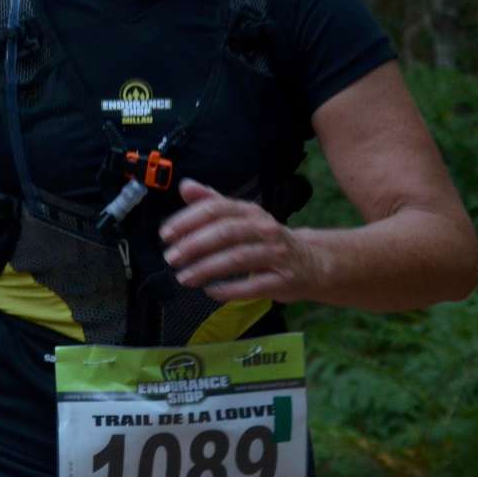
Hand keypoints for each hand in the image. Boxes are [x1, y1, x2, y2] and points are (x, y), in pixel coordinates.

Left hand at [160, 179, 323, 302]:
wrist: (312, 263)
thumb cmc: (266, 240)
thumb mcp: (241, 218)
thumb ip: (211, 202)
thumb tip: (185, 185)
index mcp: (250, 211)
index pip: (216, 209)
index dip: (188, 220)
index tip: (165, 234)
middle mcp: (264, 229)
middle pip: (226, 233)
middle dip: (194, 245)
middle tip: (171, 258)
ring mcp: (276, 254)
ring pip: (238, 259)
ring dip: (206, 268)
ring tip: (183, 277)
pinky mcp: (284, 280)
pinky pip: (253, 285)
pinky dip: (229, 289)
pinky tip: (210, 291)